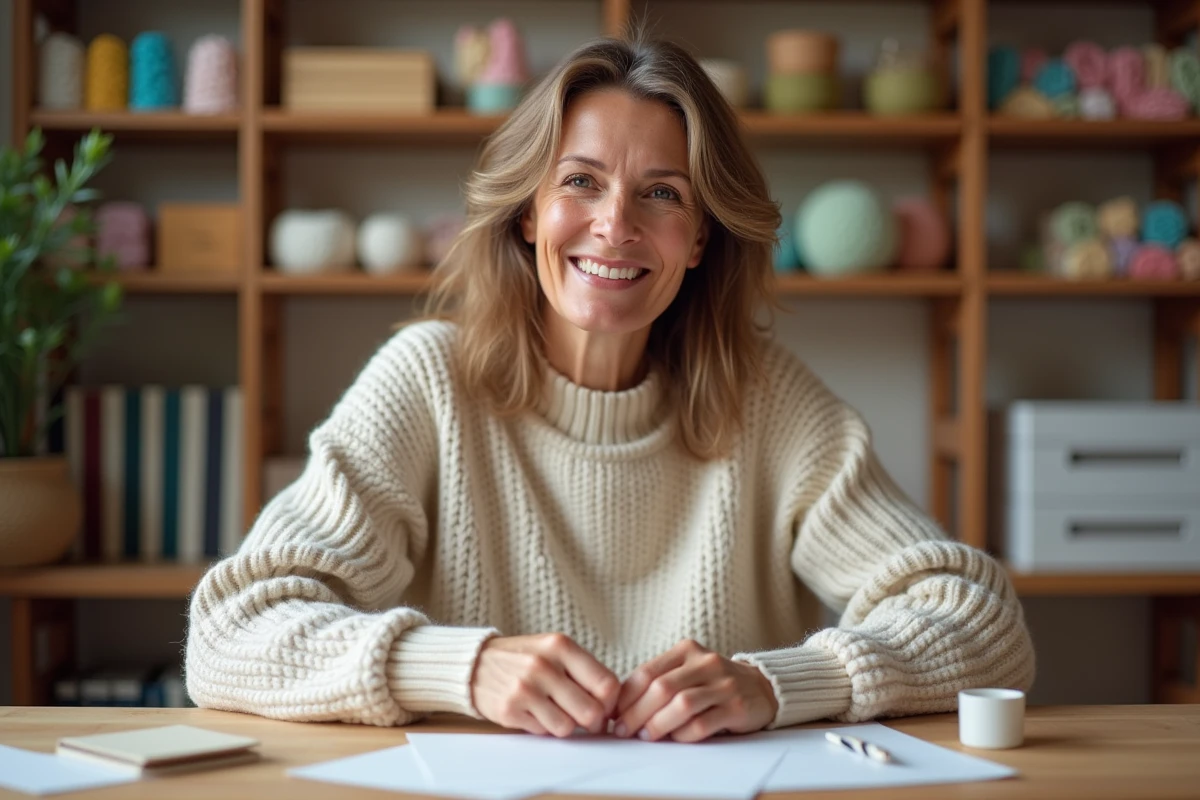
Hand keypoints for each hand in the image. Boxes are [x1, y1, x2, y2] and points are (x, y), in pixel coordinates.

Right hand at [470, 633, 620, 737]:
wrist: (474, 663)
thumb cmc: (523, 657)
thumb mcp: (553, 649)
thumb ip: (583, 670)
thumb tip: (612, 705)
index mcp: (560, 646)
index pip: (606, 684)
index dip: (611, 703)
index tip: (605, 707)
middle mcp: (543, 665)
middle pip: (591, 711)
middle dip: (592, 721)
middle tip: (585, 719)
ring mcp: (525, 689)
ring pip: (568, 728)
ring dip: (565, 725)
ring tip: (555, 712)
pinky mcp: (509, 710)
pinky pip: (543, 732)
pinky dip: (543, 727)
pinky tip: (534, 712)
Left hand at [613, 639, 778, 742]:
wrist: (761, 688)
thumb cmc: (713, 683)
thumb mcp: (687, 672)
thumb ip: (659, 683)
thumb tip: (620, 709)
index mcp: (686, 651)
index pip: (647, 672)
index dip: (626, 697)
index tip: (612, 715)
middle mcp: (705, 663)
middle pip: (662, 688)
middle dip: (636, 713)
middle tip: (623, 731)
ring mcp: (723, 684)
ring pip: (682, 704)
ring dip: (658, 724)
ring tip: (646, 736)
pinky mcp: (737, 706)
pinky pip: (703, 723)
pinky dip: (684, 734)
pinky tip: (675, 739)